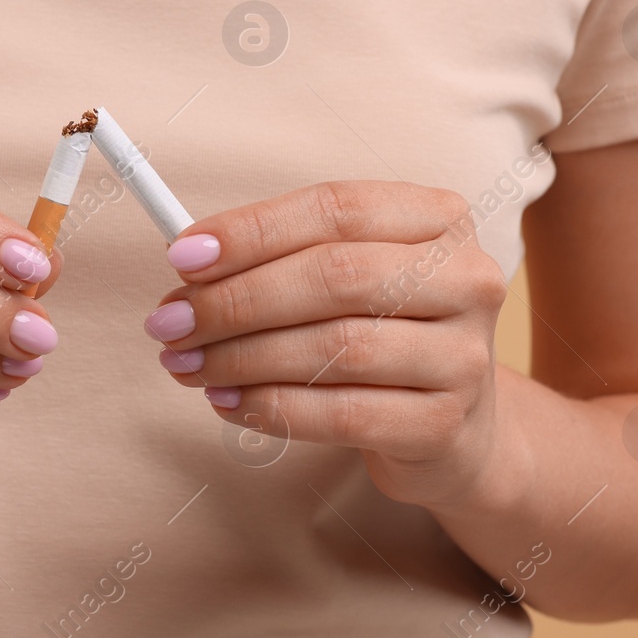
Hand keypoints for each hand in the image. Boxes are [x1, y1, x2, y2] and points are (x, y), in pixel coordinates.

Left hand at [149, 181, 507, 506]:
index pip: (335, 209)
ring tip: (187, 365)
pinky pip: (343, 414)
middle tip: (171, 323)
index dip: (252, 230)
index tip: (181, 257)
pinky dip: (272, 408)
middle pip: (336, 276)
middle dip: (237, 300)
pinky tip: (227, 402)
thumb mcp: (349, 275)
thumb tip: (188, 260)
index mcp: (437, 218)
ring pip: (337, 348)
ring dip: (243, 358)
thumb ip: (279, 257)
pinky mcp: (445, 424)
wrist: (453, 428)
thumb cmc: (381, 332)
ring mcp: (464, 355)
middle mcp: (466, 278)